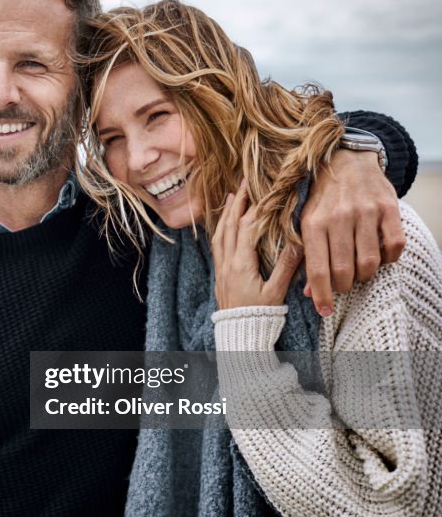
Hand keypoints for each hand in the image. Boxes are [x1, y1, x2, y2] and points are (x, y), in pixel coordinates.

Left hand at [213, 183, 303, 309]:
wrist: (239, 333)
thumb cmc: (260, 315)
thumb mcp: (276, 292)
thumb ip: (287, 267)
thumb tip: (299, 243)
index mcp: (242, 264)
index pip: (247, 228)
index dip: (255, 208)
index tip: (262, 191)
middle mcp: (228, 263)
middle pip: (230, 226)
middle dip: (236, 203)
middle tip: (242, 183)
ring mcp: (221, 268)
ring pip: (220, 234)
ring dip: (226, 213)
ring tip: (231, 197)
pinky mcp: (219, 273)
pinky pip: (218, 245)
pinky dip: (221, 229)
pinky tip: (225, 224)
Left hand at [299, 148, 404, 315]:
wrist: (346, 160)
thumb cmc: (320, 198)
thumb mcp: (305, 223)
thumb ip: (305, 256)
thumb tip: (310, 292)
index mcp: (313, 223)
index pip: (318, 269)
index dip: (322, 295)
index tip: (325, 311)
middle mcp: (339, 218)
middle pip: (345, 270)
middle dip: (343, 288)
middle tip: (342, 287)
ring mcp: (366, 212)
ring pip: (370, 262)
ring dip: (365, 275)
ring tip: (358, 272)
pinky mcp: (389, 208)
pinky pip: (394, 246)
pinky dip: (388, 259)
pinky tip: (379, 256)